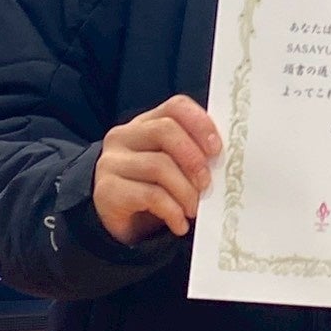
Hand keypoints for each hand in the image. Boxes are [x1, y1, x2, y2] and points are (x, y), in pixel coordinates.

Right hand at [92, 94, 220, 245]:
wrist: (117, 219)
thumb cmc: (153, 186)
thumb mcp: (172, 164)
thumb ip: (192, 152)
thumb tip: (224, 158)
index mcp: (147, 122)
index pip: (175, 107)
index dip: (200, 123)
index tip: (217, 148)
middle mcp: (125, 136)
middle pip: (166, 131)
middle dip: (194, 159)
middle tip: (208, 184)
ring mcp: (111, 162)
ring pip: (158, 165)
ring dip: (185, 191)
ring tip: (194, 208)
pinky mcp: (106, 190)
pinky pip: (149, 195)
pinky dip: (172, 211)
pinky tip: (179, 223)